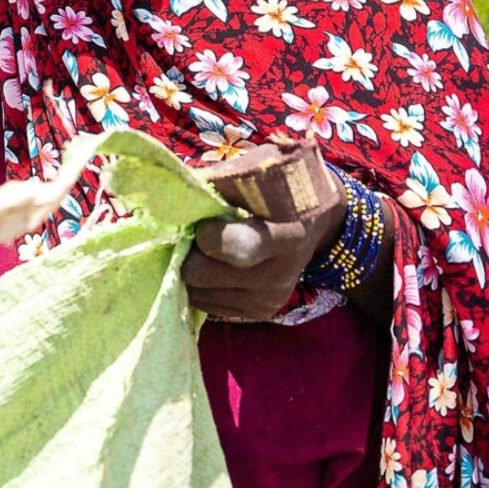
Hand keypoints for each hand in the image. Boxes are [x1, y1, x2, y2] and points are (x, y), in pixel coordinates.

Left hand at [181, 198, 343, 321]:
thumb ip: (217, 186)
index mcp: (287, 235)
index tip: (202, 221)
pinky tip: (214, 264)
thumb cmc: (279, 187)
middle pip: (202, 274)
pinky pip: (207, 305)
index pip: (239, 247)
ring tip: (206, 248)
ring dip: (192, 268)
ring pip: (197, 293)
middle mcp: (279, 275)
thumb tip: (175, 196)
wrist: (313, 221)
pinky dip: (201, 285)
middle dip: (189, 252)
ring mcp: (269, 299)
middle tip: (193, 234)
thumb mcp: (256, 174)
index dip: (207, 234)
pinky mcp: (259, 313)